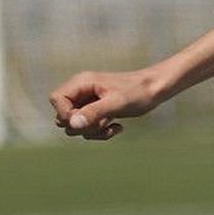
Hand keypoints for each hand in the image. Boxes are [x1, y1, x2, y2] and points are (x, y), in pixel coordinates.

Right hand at [50, 68, 166, 140]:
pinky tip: (118, 128)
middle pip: (62, 116)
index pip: (56, 99)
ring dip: (92, 131)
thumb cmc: (140, 91)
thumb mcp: (117, 103)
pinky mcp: (97, 111)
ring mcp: (89, 102)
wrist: (158, 89)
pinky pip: (87, 128)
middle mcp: (82, 91)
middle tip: (102, 122)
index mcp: (82, 82)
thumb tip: (72, 124)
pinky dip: (99, 132)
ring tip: (111, 125)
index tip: (85, 119)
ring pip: (75, 125)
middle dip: (81, 125)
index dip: (66, 114)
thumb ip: (94, 112)